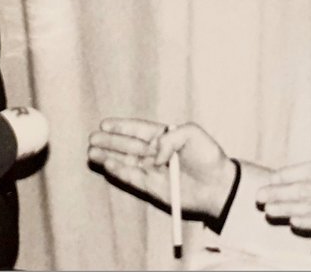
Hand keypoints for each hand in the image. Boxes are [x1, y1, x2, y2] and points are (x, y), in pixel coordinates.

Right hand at [88, 118, 236, 217]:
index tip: (104, 124)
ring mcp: (152, 170)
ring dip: (108, 157)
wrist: (218, 185)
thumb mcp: (192, 134)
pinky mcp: (151, 187)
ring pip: (125, 161)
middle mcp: (154, 152)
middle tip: (92, 138)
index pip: (138, 129)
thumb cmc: (208, 157)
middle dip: (109, 141)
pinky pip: (131, 178)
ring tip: (92, 153)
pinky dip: (119, 171)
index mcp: (163, 136)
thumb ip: (169, 138)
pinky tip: (108, 165)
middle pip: (127, 145)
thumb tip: (153, 154)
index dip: (121, 126)